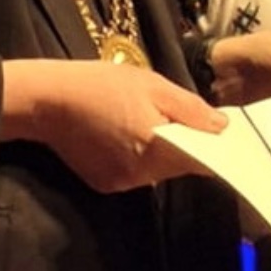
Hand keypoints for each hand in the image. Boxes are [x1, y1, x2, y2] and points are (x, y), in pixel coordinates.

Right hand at [2, 60, 226, 191]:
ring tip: (144, 122)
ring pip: (158, 171)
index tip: (223, 138)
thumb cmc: (101, 85)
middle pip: (179, 166)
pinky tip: (123, 136)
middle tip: (174, 117)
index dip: (216, 151)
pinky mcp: (105, 185)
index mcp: (158, 149)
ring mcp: (123, 184)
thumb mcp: (152, 85)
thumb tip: (222, 128)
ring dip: (161, 152)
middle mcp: (143, 175)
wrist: (47, 101)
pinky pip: (136, 174)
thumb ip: (190, 109)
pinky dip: (137, 159)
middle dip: (185, 146)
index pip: (203, 162)